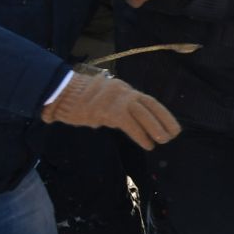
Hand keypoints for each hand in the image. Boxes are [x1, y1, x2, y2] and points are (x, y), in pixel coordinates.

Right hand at [42, 71, 181, 151]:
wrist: (60, 94)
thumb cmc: (78, 101)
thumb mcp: (103, 100)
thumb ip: (117, 109)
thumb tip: (129, 122)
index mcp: (123, 89)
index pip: (148, 101)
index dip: (162, 114)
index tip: (172, 125)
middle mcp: (123, 91)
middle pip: (150, 105)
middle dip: (164, 120)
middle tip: (173, 134)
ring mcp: (116, 99)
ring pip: (143, 113)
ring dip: (155, 128)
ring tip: (163, 141)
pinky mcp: (108, 110)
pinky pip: (129, 124)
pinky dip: (140, 135)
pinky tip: (147, 144)